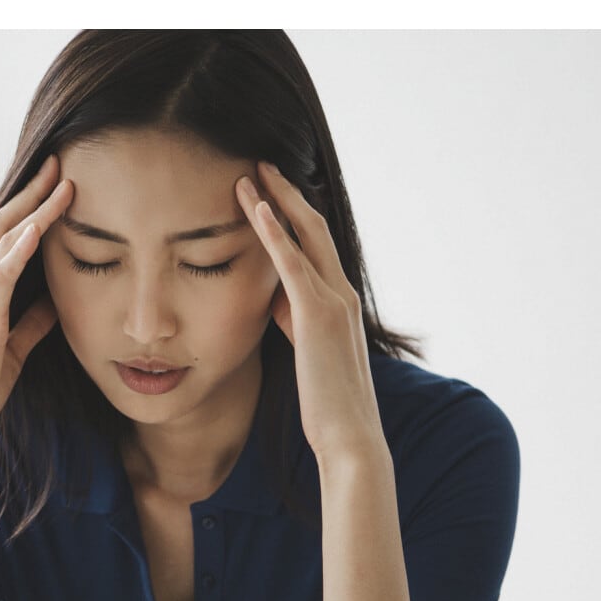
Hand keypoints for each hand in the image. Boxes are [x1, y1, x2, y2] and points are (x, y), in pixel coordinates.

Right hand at [0, 155, 73, 459]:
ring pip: (3, 241)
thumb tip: (56, 300)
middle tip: (60, 163)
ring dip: (34, 208)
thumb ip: (33, 321)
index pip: (5, 239)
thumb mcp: (16, 349)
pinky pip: (2, 276)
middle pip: (2, 226)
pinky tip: (40, 226)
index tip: (56, 184)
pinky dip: (21, 248)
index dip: (30, 209)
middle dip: (32, 192)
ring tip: (62, 182)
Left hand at [236, 161, 385, 462]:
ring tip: (250, 172)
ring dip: (276, 200)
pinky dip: (274, 232)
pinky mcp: (317, 315)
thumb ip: (295, 322)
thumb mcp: (307, 353)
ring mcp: (332, 301)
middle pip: (313, 227)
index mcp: (339, 303)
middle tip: (261, 164)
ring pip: (304, 235)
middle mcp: (341, 293)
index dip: (294, 215)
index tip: (271, 190)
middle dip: (286, 193)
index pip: (317, 246)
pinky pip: (292, 264)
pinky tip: (255, 207)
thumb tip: (275, 302)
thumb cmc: (327, 405)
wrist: (350, 436)